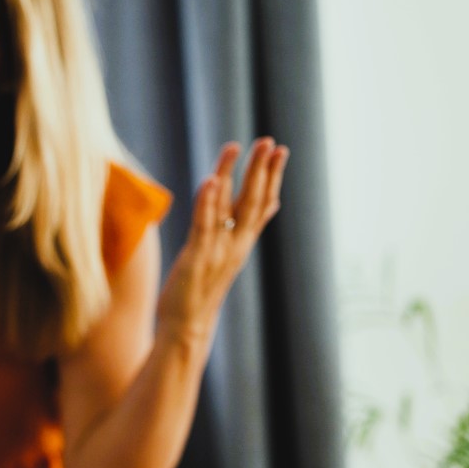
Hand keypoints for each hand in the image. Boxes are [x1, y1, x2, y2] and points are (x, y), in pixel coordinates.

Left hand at [157, 138, 287, 345]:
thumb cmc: (202, 288)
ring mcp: (219, 250)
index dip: (273, 177)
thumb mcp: (227, 255)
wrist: (187, 326)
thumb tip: (270, 205)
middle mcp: (236, 244)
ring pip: (230, 207)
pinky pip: (205, 224)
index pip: (264, 204)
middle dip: (262, 169)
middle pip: (254, 201)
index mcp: (242, 242)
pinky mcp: (198, 257)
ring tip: (236, 147)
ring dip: (232, 175)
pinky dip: (208, 202)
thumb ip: (243, 229)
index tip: (281, 150)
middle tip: (270, 141)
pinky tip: (210, 180)